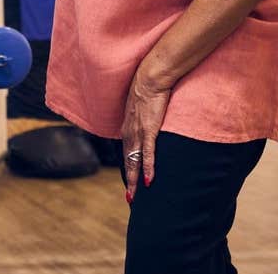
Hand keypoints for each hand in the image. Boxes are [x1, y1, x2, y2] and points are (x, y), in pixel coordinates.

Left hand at [121, 70, 172, 204]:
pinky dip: (147, 167)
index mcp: (128, 127)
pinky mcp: (149, 129)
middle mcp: (129, 132)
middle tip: (131, 199)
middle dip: (129, 181)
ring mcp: (138, 132)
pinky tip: (148, 180)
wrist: (151, 78)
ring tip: (135, 196)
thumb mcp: (143, 108)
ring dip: (134, 180)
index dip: (128, 169)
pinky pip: (148, 153)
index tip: (130, 183)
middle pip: (128, 162)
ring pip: (134, 161)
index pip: (127, 153)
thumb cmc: (149, 90)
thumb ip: (144, 119)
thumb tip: (149, 125)